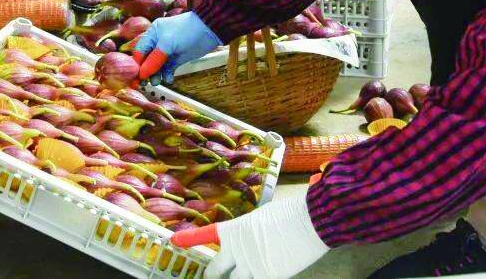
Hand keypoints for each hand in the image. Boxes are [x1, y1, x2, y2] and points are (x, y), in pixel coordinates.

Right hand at [133, 11, 220, 84]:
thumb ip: (154, 59)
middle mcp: (158, 42)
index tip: (136, 77)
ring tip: (157, 82)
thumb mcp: (168, 44)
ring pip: (157, 66)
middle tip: (145, 83)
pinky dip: (167, 75)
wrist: (209, 30)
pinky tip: (168, 79)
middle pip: (147, 60)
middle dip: (146, 71)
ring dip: (156, 74)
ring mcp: (168, 51)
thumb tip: (142, 73)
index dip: (137, 64)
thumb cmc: (186, 31)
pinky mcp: (177, 58)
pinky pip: (168, 69)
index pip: (140, 51)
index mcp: (152, 34)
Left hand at [172, 194, 328, 278]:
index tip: (175, 241)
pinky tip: (265, 273)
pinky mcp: (268, 276)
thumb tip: (248, 244)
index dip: (190, 239)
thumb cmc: (290, 214)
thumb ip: (249, 233)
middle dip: (211, 275)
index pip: (207, 234)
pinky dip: (258, 278)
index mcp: (235, 230)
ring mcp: (252, 266)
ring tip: (245, 273)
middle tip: (210, 276)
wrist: (310, 220)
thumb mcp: (262, 218)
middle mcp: (238, 250)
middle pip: (216, 270)